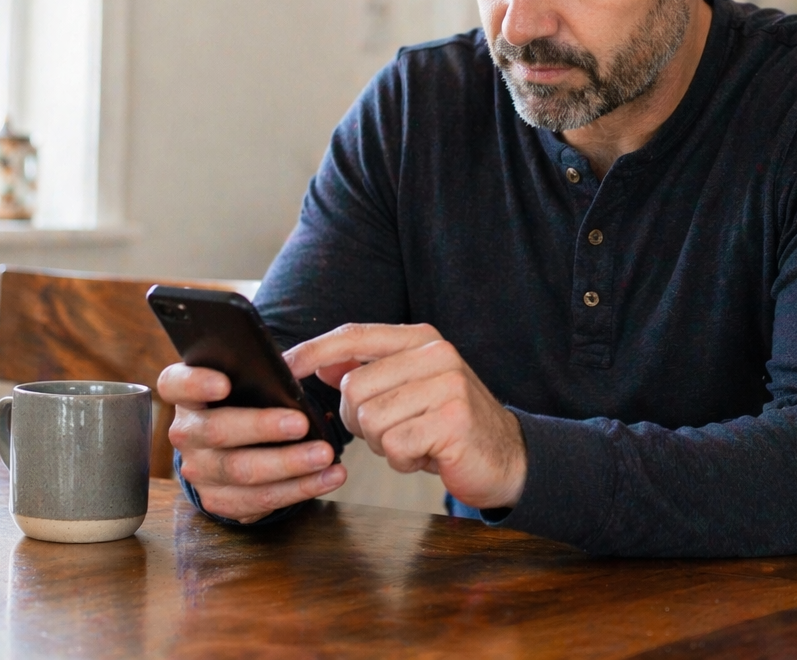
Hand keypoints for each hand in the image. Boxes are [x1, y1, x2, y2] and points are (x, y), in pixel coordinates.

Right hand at [157, 362, 345, 522]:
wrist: (237, 443)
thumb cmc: (248, 400)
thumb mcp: (245, 380)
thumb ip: (257, 373)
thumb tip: (293, 369)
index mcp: (187, 395)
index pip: (175, 384)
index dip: (196, 383)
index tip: (224, 383)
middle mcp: (186, 433)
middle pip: (216, 431)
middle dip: (262, 427)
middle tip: (300, 422)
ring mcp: (199, 469)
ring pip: (241, 471)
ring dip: (289, 464)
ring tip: (325, 455)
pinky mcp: (218, 500)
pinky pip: (259, 500)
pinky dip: (300, 489)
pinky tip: (328, 477)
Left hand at [284, 324, 525, 510]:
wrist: (510, 457)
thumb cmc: (451, 424)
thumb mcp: (411, 388)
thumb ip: (370, 372)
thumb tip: (322, 363)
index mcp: (421, 339)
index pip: (354, 335)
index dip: (313, 350)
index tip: (286, 365)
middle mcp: (435, 354)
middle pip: (353, 389)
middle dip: (361, 423)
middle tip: (393, 432)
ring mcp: (447, 385)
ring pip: (370, 420)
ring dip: (385, 444)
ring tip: (417, 442)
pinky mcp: (452, 420)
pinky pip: (394, 446)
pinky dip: (404, 461)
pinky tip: (429, 456)